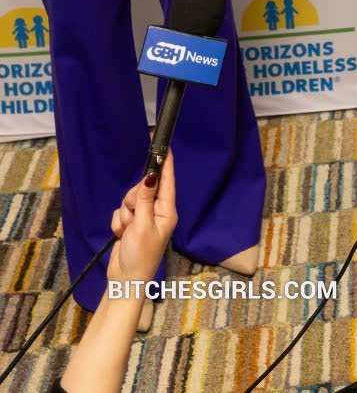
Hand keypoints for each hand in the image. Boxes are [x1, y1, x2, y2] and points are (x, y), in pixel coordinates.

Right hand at [107, 150, 177, 283]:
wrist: (124, 281)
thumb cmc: (140, 255)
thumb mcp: (142, 225)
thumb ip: (145, 199)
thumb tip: (151, 175)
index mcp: (166, 212)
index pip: (167, 182)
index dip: (165, 164)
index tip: (164, 147)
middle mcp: (157, 212)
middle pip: (144, 189)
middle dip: (134, 199)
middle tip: (134, 215)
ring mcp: (143, 218)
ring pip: (130, 200)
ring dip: (125, 214)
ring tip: (127, 230)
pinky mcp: (130, 224)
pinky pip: (121, 212)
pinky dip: (118, 223)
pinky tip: (121, 235)